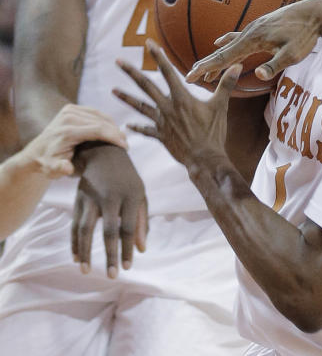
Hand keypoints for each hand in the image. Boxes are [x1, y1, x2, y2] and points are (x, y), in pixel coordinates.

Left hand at [22, 104, 126, 177]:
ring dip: (113, 126)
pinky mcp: (71, 108)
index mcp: (66, 131)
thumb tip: (67, 167)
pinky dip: (106, 121)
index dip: (114, 137)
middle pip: (102, 121)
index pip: (97, 129)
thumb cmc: (48, 163)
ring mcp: (69, 110)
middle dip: (117, 132)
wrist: (36, 152)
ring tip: (121, 139)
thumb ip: (61, 169)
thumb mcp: (52, 170)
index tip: (125, 147)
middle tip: (126, 145)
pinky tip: (112, 131)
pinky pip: (95, 112)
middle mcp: (68, 117)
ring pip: (100, 115)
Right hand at [72, 143, 147, 277]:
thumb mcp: (140, 195)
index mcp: (130, 196)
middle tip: (113, 276)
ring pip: (85, 230)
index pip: (128, 227)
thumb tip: (141, 249)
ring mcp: (91, 199)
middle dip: (110, 255)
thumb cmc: (127, 179)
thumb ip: (141, 222)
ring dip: (86, 252)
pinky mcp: (77, 200)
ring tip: (87, 271)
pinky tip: (77, 258)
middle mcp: (110, 198)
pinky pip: (74, 225)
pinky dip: (74, 243)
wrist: (103, 153)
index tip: (128, 267)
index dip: (128, 248)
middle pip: (108, 231)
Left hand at [114, 39, 240, 170]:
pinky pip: (147, 130)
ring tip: (113, 90)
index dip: (159, 57)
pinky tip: (128, 125)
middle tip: (118, 61)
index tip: (149, 44)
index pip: (168, 72)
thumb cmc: (213, 133)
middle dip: (132, 72)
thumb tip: (238, 66)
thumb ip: (227, 85)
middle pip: (146, 86)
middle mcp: (167, 108)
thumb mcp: (221, 107)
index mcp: (181, 98)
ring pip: (140, 106)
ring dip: (126, 98)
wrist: (204, 159)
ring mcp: (162, 122)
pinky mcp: (161, 136)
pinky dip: (137, 127)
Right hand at [186, 0, 321, 84]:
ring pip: (229, 45)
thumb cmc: (306, 35)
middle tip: (190, 76)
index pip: (225, 57)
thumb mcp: (293, 54)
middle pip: (223, 51)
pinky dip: (226, 43)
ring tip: (205, 68)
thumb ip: (274, 65)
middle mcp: (250, 32)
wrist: (314, 12)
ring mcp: (254, 28)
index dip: (207, 67)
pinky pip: (238, 37)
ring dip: (216, 57)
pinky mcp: (261, 27)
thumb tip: (257, 75)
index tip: (190, 76)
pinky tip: (220, 41)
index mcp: (253, 40)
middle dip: (206, 64)